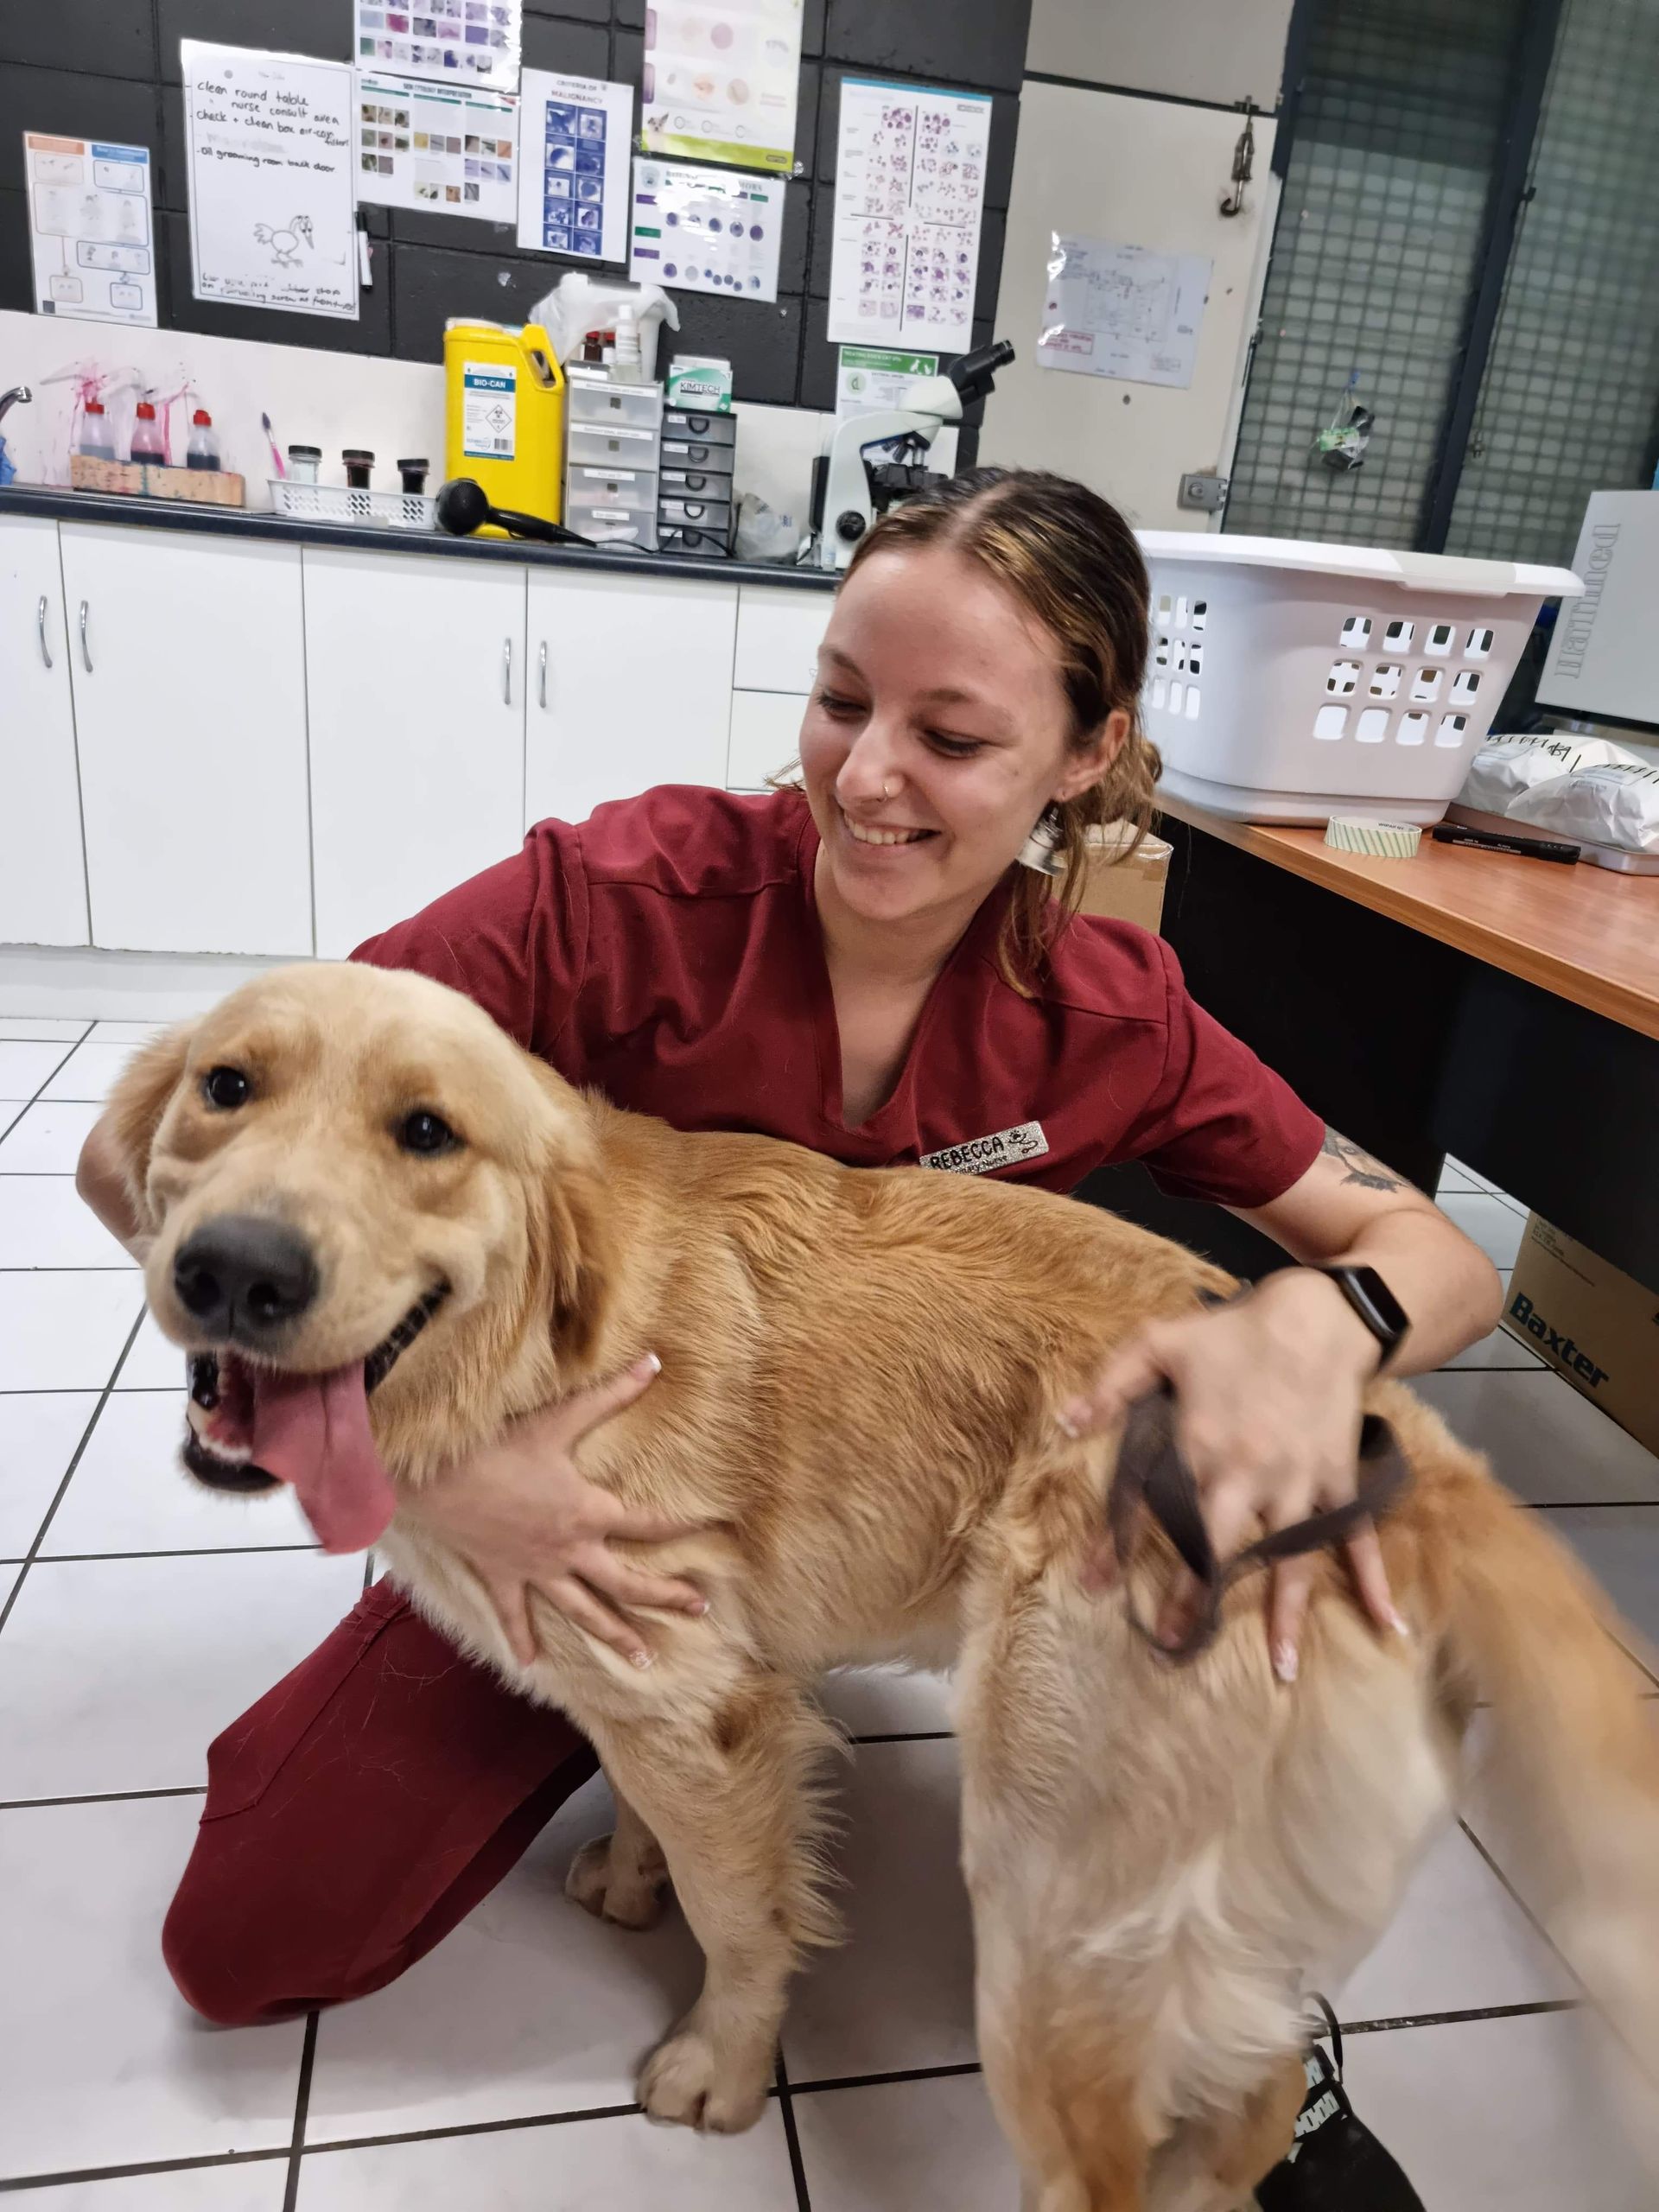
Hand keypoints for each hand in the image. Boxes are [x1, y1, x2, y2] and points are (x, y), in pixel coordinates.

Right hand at [403, 1353, 706, 1669]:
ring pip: (584, 1611)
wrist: (433, 1475)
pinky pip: (515, 1615)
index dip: (682, 1525)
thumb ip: (611, 1394)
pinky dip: (523, 1640)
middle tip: (699, 1610)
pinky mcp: (501, 1576)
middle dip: (665, 1597)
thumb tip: (655, 1361)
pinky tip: (534, 1666)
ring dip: (616, 1636)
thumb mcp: (559, 1418)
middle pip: (627, 1583)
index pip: (649, 1522)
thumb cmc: (497, 1444)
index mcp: (588, 1511)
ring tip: (645, 1659)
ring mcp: (535, 1569)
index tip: (712, 1530)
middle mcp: (569, 1549)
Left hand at [1065, 1274, 1406, 1678]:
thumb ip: (1109, 1386)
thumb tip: (1064, 1426)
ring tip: (1279, 1670)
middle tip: (1172, 1643)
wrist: (1319, 1316)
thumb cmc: (1234, 1332)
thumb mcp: (1158, 1343)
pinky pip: (1359, 1538)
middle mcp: (1249, 1476)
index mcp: (1200, 1447)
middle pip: (1218, 1550)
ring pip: (1290, 1561)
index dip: (1117, 1547)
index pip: (1151, 1509)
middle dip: (1193, 1599)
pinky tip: (1388, 1625)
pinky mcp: (1339, 1481)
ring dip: (1283, 1615)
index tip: (1093, 1584)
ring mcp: (1301, 1485)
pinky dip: (1374, 1581)